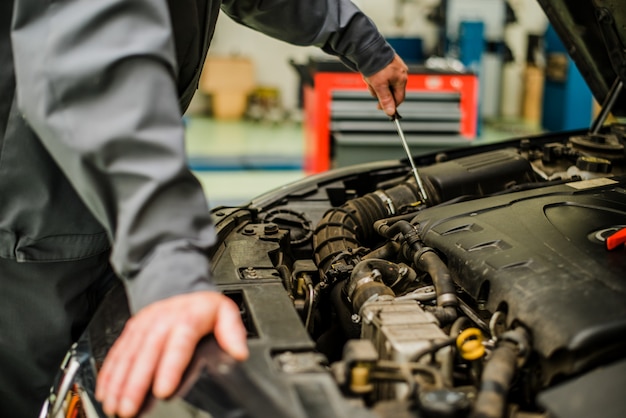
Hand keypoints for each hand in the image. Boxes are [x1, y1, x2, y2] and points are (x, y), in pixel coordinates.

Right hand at [95, 291, 247, 416]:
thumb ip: (232, 332)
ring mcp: (143, 326)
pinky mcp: (130, 331)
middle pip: (147, 354)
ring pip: (128, 356)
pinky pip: (117, 352)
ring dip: (119, 383)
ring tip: (115, 406)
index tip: (164, 390)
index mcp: (186, 319)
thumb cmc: (202, 306)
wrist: (179, 282)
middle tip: (129, 409)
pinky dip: (108, 373)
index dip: (169, 368)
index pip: (178, 345)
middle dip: (136, 384)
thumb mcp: (225, 312)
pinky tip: (105, 392)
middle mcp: (161, 322)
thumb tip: (239, 352)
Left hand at [364, 54, 408, 115]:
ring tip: (370, 79)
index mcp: (402, 79)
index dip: (390, 105)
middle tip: (372, 88)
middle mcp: (401, 73)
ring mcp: (395, 67)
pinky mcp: (388, 64)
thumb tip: (391, 112)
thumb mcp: (379, 86)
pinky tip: (370, 74)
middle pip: (391, 91)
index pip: (399, 99)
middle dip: (380, 92)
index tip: (380, 107)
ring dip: (376, 85)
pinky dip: (375, 78)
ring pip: (385, 84)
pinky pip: (382, 76)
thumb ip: (386, 100)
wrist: (368, 49)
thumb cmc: (375, 65)